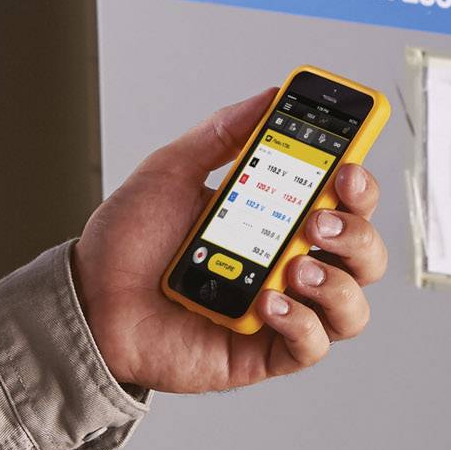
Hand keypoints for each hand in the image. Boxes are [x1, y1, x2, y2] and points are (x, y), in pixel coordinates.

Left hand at [73, 90, 389, 392]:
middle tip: (320, 217)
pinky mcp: (263, 353)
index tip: (349, 165)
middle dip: (357, 230)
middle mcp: (287, 264)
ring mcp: (280, 311)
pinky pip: (312, 345)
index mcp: (274, 219)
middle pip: (362, 251)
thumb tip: (266, 97)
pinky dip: (302, 323)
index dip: (360, 184)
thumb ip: (220, 135)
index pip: (342, 200)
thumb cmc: (127, 244)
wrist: (88, 303)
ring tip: (295, 265)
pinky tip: (270, 302)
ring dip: (338, 280)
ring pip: (351, 304)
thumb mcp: (170, 172)